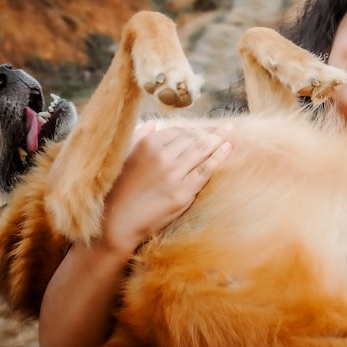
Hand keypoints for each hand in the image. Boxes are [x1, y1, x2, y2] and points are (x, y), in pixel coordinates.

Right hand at [99, 121, 231, 254]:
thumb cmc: (118, 191)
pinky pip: (206, 170)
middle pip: (193, 138)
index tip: (205, 128)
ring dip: (218, 139)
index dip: (194, 128)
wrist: (117, 223)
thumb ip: (138, 137)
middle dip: (210, 131)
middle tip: (225, 127)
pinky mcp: (182, 192)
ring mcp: (173, 174)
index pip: (178, 130)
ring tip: (228, 133)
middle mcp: (161, 156)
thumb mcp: (123, 157)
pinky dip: (219, 157)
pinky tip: (227, 148)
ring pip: (202, 150)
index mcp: (146, 145)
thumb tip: (154, 123)